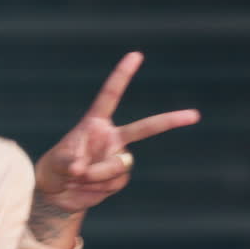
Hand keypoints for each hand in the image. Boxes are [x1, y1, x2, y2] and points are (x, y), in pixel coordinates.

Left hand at [34, 51, 199, 212]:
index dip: (122, 75)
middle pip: (145, 128)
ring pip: (119, 164)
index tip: (136, 55)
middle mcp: (112, 138)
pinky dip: (98, 187)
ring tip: (79, 177)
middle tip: (195, 116)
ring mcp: (118, 157)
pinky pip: (115, 182)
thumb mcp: (56, 162)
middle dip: (170, 122)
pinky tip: (87, 187)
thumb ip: (68, 163)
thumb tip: (82, 169)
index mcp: (96, 123)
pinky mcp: (119, 177)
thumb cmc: (55, 168)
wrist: (59, 193)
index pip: (110, 95)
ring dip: (98, 174)